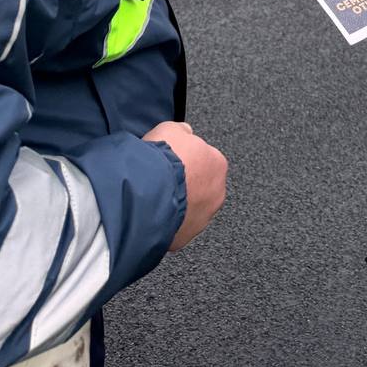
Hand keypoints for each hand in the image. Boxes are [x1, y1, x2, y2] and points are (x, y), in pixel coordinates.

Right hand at [143, 121, 226, 249]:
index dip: (185, 160)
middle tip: (163, 180)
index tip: (171, 161)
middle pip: (200, 186)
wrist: (148, 190)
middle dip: (184, 184)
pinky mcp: (186, 237)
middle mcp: (216, 192)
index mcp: (217, 163)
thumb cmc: (162, 159)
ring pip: (189, 209)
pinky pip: (176, 227)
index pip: (204, 160)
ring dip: (176, 204)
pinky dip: (166, 221)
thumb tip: (185, 133)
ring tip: (155, 198)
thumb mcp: (170, 128)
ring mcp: (203, 218)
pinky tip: (152, 213)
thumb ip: (182, 132)